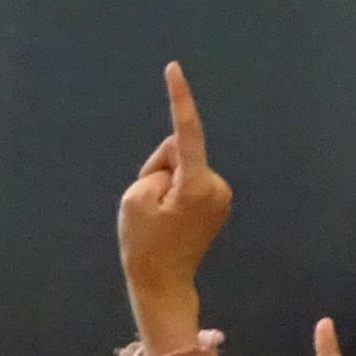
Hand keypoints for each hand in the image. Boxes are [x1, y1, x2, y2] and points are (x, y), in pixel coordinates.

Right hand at [116, 60, 231, 354]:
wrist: (163, 286)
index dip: (179, 98)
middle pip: (177, 152)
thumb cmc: (145, 246)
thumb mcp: (135, 197)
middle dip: (158, 170)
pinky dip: (174, 195)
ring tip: (161, 220)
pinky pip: (188, 182)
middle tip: (150, 210)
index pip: (185, 131)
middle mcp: (216, 186)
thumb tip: (177, 159)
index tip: (174, 69)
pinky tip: (171, 222)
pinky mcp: (217, 203)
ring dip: (165, 186)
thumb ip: (157, 166)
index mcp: (196, 184)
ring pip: (182, 168)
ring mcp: (220, 196)